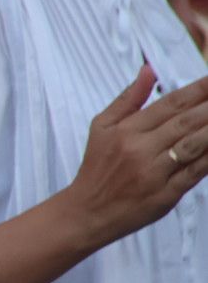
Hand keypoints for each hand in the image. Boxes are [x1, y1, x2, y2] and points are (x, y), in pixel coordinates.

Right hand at [64, 67, 207, 248]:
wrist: (86, 212)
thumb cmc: (96, 168)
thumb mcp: (102, 128)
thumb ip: (128, 99)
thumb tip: (149, 70)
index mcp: (126, 130)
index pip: (170, 103)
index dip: (198, 90)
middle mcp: (140, 149)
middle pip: (186, 121)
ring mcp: (153, 172)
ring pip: (194, 144)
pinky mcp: (164, 195)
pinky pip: (195, 172)